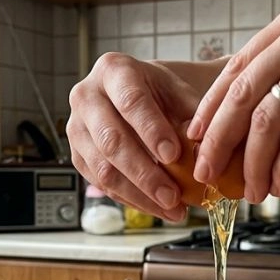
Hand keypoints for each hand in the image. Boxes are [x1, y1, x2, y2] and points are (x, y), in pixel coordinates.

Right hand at [67, 53, 202, 221]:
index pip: (130, 101)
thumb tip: (202, 152)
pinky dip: (131, 200)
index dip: (151, 129)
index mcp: (114, 70)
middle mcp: (86, 96)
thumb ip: (193, 118)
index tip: (173, 155)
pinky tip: (157, 208)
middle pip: (111, 140)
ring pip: (103, 168)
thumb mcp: (182, 93)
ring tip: (171, 208)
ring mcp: (76, 127)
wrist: (142, 97)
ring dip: (139, 194)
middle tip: (173, 195)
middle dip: (145, 173)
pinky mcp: (77, 155)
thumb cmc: (163, 94)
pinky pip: (100, 184)